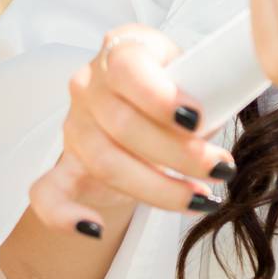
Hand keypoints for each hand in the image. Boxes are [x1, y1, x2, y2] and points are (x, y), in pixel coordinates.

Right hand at [26, 23, 236, 232]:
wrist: (142, 110)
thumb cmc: (177, 87)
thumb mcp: (196, 73)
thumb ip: (208, 85)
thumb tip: (228, 104)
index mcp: (122, 50)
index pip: (128, 68)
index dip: (160, 97)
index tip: (198, 119)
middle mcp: (90, 84)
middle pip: (122, 123)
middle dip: (177, 153)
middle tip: (220, 169)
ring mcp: (74, 127)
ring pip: (105, 162)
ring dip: (157, 188)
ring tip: (202, 199)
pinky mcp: (65, 166)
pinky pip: (48, 193)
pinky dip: (65, 215)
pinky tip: (94, 228)